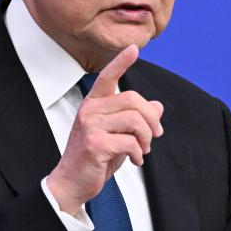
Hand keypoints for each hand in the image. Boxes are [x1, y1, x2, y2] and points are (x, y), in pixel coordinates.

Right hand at [46, 44, 163, 213]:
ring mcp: (91, 125)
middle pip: (133, 100)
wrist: (73, 182)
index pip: (108, 77)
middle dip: (151, 119)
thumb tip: (158, 107)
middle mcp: (90, 110)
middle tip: (155, 135)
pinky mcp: (95, 143)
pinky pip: (130, 142)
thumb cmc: (94, 158)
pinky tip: (134, 160)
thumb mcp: (118, 135)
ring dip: (146, 138)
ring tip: (143, 150)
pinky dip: (138, 153)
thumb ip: (135, 119)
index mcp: (94, 104)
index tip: (133, 49)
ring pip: (135, 120)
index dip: (121, 62)